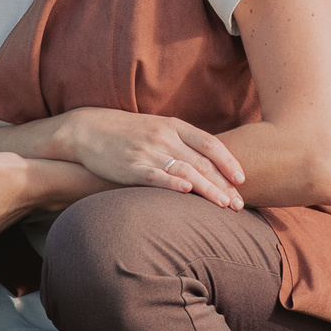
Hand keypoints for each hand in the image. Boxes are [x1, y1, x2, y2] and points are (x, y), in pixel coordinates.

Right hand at [49, 108, 246, 209]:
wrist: (88, 129)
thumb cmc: (127, 132)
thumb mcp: (157, 128)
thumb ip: (181, 142)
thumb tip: (208, 162)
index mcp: (173, 126)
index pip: (209, 143)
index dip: (228, 161)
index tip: (242, 179)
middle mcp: (164, 137)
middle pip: (201, 162)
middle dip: (223, 184)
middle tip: (239, 203)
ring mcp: (148, 151)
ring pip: (185, 171)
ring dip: (207, 189)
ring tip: (223, 205)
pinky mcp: (131, 166)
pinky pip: (156, 176)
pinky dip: (172, 184)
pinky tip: (187, 193)